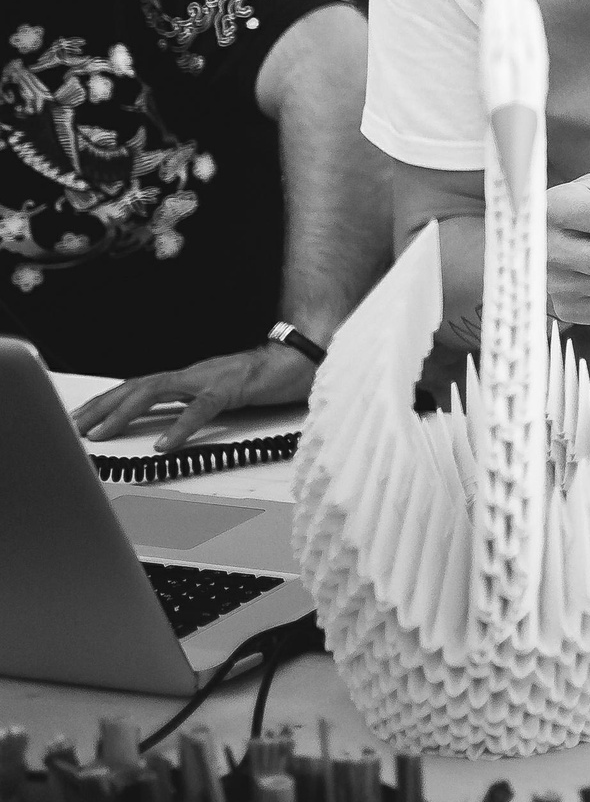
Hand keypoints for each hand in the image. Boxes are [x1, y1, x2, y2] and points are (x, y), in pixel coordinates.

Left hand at [72, 343, 315, 451]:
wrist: (303, 357)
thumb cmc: (265, 378)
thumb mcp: (220, 394)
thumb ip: (194, 405)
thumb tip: (167, 426)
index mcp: (187, 378)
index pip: (136, 387)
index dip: (105, 402)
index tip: (80, 420)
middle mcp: (191, 374)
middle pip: (134, 386)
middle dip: (101, 407)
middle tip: (76, 428)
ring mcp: (209, 378)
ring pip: (155, 391)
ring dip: (124, 412)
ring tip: (103, 434)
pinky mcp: (232, 387)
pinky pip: (201, 408)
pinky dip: (179, 426)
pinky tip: (164, 444)